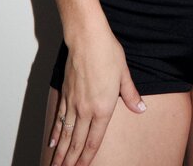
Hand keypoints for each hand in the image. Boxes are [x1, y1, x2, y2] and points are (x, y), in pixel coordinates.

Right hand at [49, 27, 145, 165]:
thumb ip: (130, 95)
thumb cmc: (108, 53)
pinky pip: (58, 119)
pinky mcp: (65, 94)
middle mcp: (85, 110)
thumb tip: (141, 108)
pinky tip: (52, 142)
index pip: (94, 141)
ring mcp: (73, 103)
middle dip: (71, 161)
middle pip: (77, 143)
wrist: (87, 39)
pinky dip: (55, 133)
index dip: (87, 158)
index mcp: (103, 108)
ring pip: (65, 135)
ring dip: (60, 152)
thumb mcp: (124, 74)